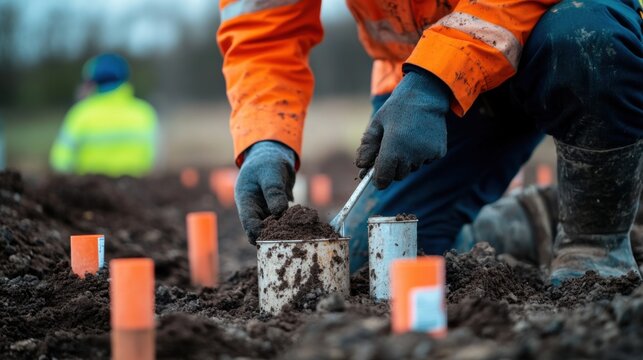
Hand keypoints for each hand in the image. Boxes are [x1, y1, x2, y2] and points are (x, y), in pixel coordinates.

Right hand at [235, 141, 295, 243]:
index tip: (271, 240)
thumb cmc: (267, 161)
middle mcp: (255, 209)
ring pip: (275, 227)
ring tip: (300, 233)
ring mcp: (266, 211)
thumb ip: (274, 191)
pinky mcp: (278, 211)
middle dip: (274, 236)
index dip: (257, 234)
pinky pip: (285, 221)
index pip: (249, 223)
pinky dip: (294, 222)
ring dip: (286, 230)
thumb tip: (279, 212)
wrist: (274, 156)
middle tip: (290, 241)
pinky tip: (305, 223)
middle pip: (262, 230)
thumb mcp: (270, 173)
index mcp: (246, 201)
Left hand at [356, 68, 450, 188]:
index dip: (378, 180)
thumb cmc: (397, 109)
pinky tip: (420, 137)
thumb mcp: (376, 124)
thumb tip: (361, 166)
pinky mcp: (438, 152)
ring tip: (407, 138)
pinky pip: (425, 161)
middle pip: (398, 175)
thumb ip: (367, 147)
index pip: (383, 178)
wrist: (426, 95)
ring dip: (407, 160)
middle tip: (392, 149)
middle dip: (393, 167)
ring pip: (412, 168)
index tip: (376, 177)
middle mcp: (411, 155)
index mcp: (393, 149)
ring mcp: (426, 154)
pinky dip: (421, 154)